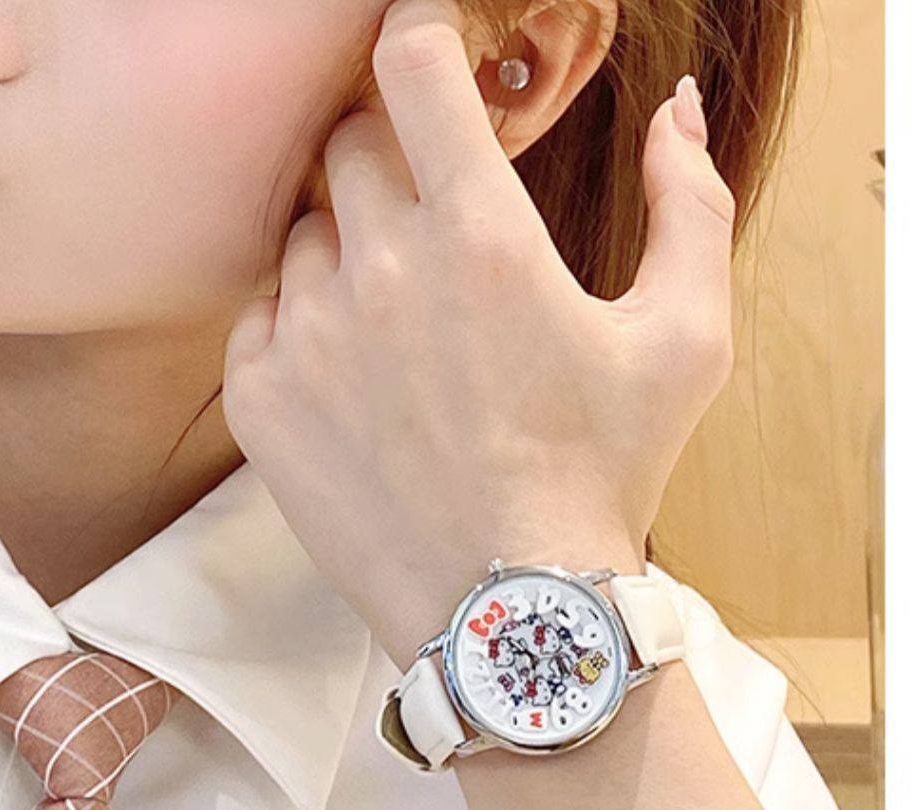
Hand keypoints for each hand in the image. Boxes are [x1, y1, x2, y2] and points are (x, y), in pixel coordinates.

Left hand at [220, 0, 736, 669]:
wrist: (508, 614)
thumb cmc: (602, 477)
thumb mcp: (685, 340)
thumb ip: (689, 202)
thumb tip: (673, 110)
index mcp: (483, 237)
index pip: (413, 68)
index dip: (416, 35)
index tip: (423, 49)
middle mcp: (383, 271)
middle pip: (350, 145)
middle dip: (390, 157)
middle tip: (430, 217)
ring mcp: (310, 337)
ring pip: (305, 233)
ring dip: (346, 247)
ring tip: (399, 323)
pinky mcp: (261, 401)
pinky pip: (259, 315)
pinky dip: (297, 324)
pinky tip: (349, 373)